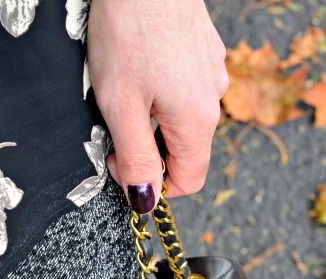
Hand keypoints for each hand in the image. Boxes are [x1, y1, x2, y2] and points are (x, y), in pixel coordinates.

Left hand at [87, 0, 227, 212]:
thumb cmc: (129, 31)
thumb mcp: (121, 106)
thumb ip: (135, 158)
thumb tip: (145, 200)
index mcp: (198, 120)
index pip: (189, 180)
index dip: (152, 184)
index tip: (120, 163)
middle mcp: (213, 98)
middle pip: (183, 149)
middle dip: (147, 147)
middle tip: (112, 122)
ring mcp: (211, 71)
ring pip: (181, 118)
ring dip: (150, 117)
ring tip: (123, 86)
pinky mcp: (202, 51)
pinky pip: (183, 88)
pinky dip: (159, 90)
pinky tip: (138, 65)